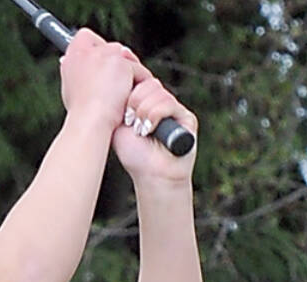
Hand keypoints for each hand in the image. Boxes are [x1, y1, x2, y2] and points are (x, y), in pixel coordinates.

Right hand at [58, 29, 140, 131]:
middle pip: (113, 48)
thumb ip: (75, 71)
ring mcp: (104, 55)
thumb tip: (66, 60)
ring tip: (117, 97)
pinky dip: (136, 86)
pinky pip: (138, 71)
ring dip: (128, 76)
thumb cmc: (81, 113)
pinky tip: (125, 99)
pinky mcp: (121, 63)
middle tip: (114, 87)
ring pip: (127, 60)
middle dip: (118, 65)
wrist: (89, 123)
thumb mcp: (71, 89)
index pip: (85, 37)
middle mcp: (86, 51)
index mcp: (72, 57)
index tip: (102, 62)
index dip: (97, 48)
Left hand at [112, 71, 198, 185]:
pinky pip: (168, 103)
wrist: (151, 175)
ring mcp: (175, 109)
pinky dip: (155, 116)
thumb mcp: (120, 125)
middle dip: (134, 101)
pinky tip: (149, 130)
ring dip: (143, 112)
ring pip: (157, 92)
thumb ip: (121, 103)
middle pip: (147, 83)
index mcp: (146, 103)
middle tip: (130, 121)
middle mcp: (161, 103)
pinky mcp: (186, 117)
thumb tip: (121, 80)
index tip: (123, 114)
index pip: (139, 81)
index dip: (129, 93)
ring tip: (140, 129)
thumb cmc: (134, 154)